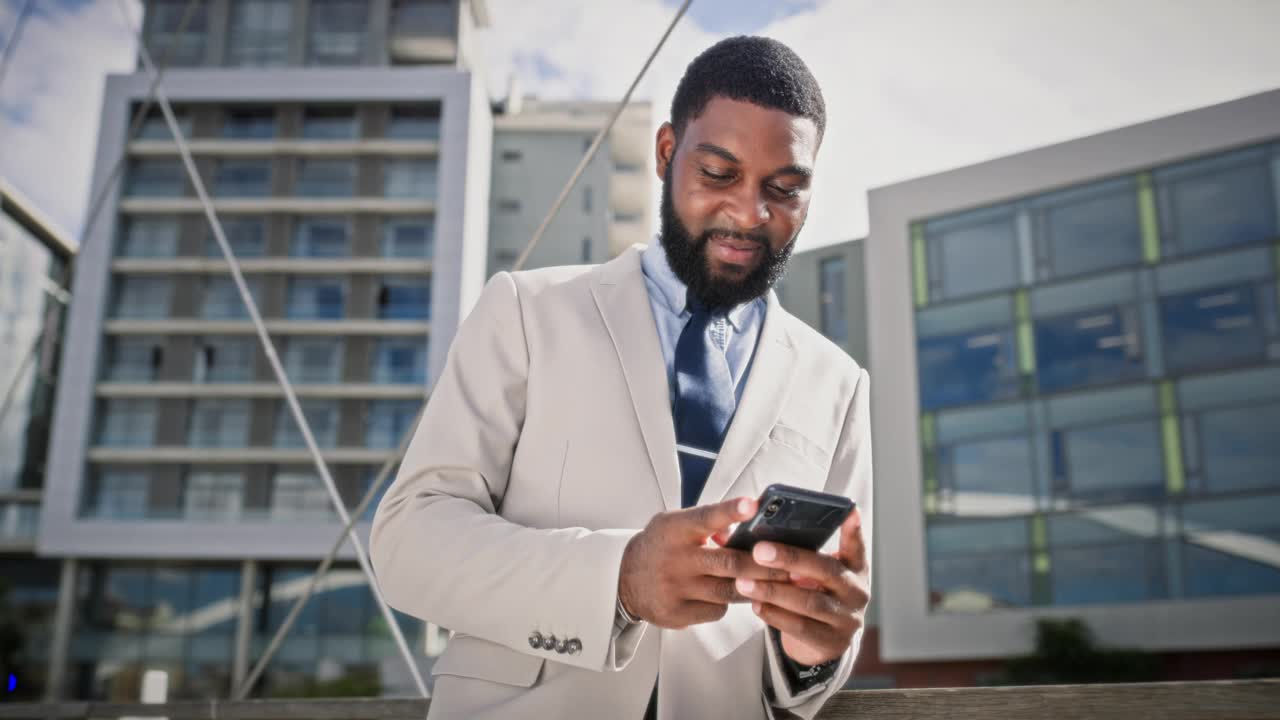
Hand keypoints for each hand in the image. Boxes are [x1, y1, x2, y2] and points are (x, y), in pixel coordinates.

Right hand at [618, 497, 790, 628]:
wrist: (624, 581)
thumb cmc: (660, 547)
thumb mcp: (675, 525)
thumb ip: (706, 524)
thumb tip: (743, 528)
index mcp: (675, 530)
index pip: (706, 517)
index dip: (730, 511)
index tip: (753, 504)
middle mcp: (675, 560)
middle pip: (729, 563)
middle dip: (764, 564)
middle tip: (791, 563)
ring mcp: (675, 589)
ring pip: (729, 591)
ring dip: (756, 586)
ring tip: (779, 582)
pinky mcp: (676, 614)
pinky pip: (716, 611)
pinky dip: (729, 603)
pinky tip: (733, 595)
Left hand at [734, 507, 868, 665]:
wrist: (823, 642)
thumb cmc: (813, 594)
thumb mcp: (816, 573)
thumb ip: (800, 553)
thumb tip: (751, 533)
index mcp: (855, 569)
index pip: (857, 545)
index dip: (853, 529)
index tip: (848, 510)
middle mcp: (857, 592)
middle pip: (826, 571)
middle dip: (790, 558)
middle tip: (758, 550)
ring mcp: (847, 620)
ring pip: (809, 602)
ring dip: (773, 591)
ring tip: (744, 581)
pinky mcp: (831, 643)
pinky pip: (800, 628)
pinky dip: (774, 615)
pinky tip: (755, 604)